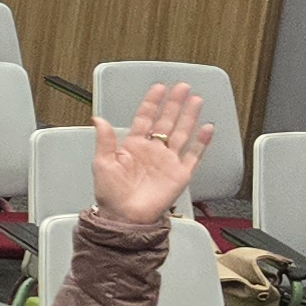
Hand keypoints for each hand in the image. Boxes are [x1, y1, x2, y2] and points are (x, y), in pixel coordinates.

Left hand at [88, 82, 210, 225]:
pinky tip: (207, 128)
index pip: (145, 118)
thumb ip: (104, 140)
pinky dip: (202, 142)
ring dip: (189, 116)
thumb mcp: (102, 163)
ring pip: (182, 133)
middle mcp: (152, 151)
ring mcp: (168, 161)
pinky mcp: (180, 173)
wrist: (125, 217)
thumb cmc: (111, 194)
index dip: (152, 103)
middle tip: (183, 87)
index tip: (158, 88)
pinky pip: (194, 155)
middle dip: (174, 103)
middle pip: (167, 121)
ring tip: (196, 100)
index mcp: (133, 147)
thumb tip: (98, 118)